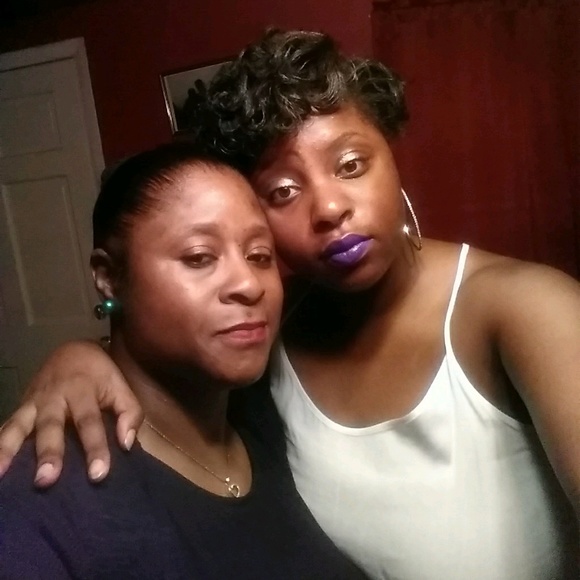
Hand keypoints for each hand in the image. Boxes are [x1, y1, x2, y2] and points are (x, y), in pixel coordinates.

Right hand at [0, 340, 142, 486]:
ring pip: (19, 427)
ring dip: (9, 450)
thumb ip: (129, 413)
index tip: (98, 474)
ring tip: (0, 474)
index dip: (95, 448)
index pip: (90, 422)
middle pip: (51, 426)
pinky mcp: (20, 409)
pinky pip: (6, 427)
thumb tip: (126, 445)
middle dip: (48, 453)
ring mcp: (32, 403)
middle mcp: (54, 398)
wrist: (72, 350)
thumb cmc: (99, 375)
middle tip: (46, 480)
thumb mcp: (120, 387)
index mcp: (82, 391)